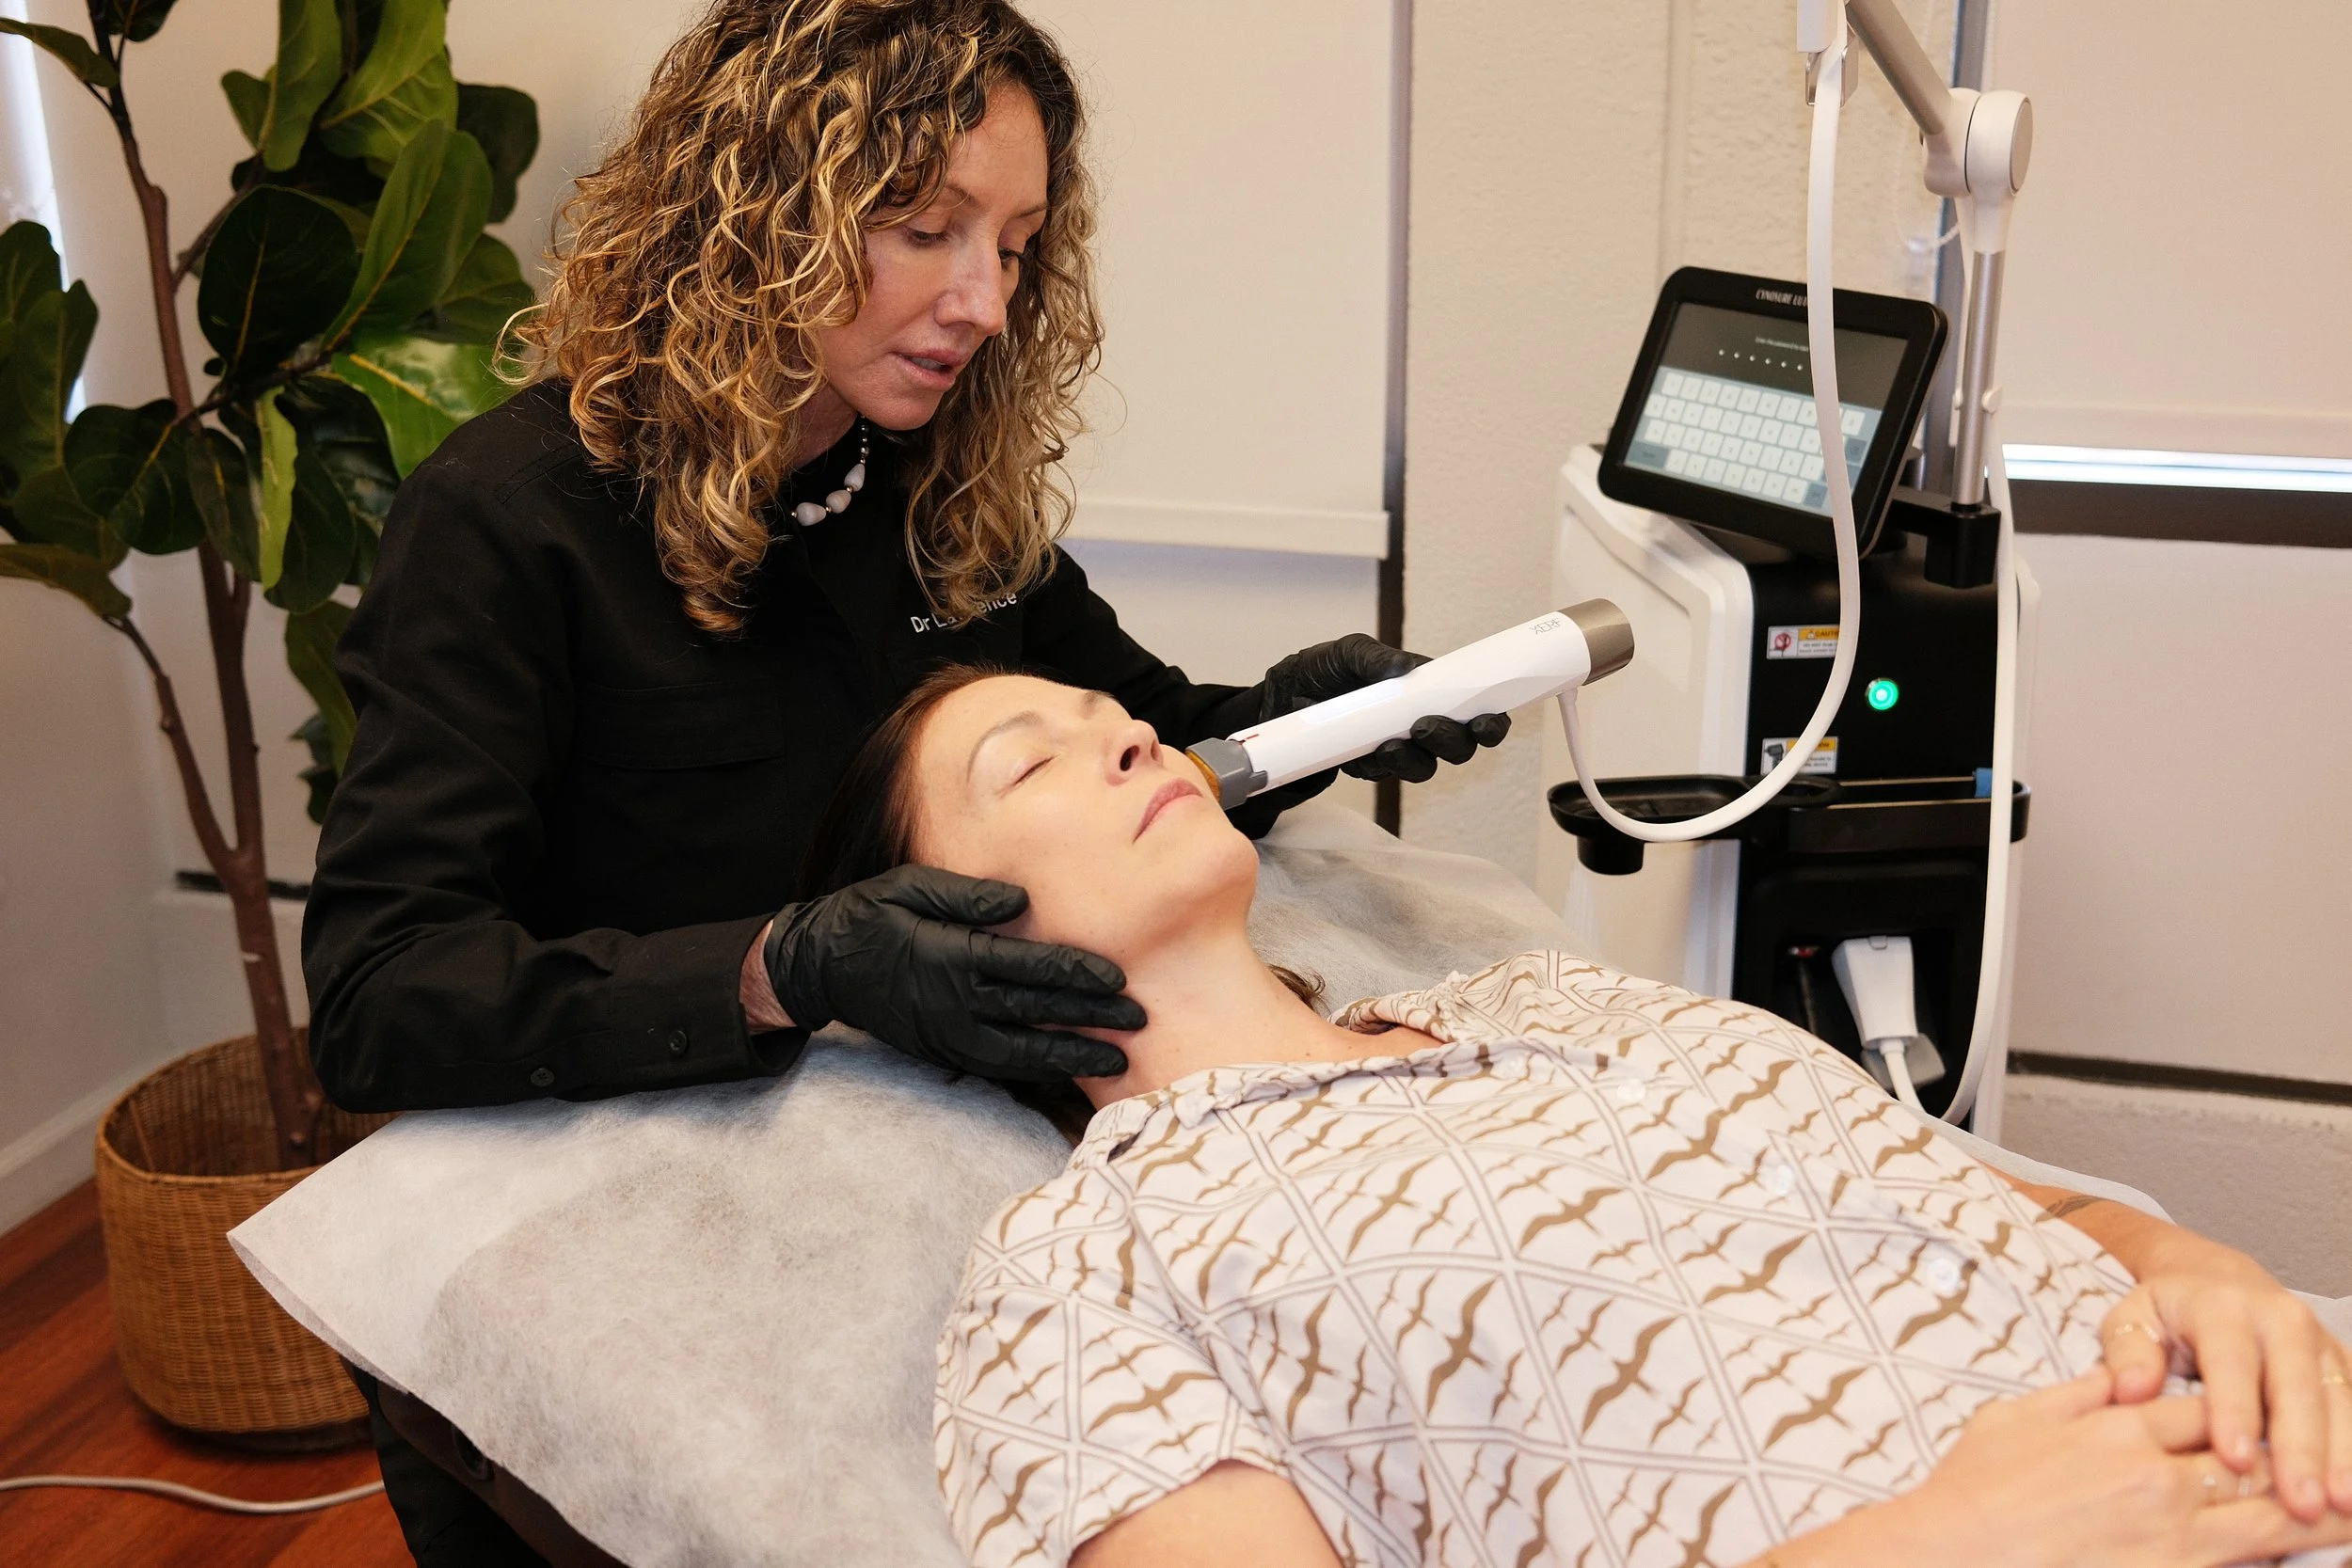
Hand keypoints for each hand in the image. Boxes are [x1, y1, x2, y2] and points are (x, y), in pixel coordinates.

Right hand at [761, 865, 1139, 1081]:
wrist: (818, 966)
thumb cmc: (867, 914)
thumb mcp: (907, 886)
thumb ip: (964, 895)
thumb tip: (1020, 903)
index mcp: (951, 955)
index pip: (1031, 968)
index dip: (1079, 974)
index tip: (1118, 978)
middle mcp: (953, 1001)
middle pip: (1038, 1013)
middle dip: (1093, 1019)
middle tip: (1139, 1022)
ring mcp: (947, 1034)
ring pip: (1022, 1053)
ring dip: (1072, 1057)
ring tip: (1116, 1061)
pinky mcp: (940, 1051)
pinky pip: (996, 1068)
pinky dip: (1036, 1072)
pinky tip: (1066, 1069)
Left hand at [1260, 634, 1509, 784]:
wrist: (1273, 703)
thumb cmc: (1316, 672)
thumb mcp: (1345, 652)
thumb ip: (1376, 658)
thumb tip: (1407, 668)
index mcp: (1423, 688)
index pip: (1470, 705)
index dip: (1489, 717)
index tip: (1486, 719)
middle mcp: (1416, 720)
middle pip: (1460, 743)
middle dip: (1455, 740)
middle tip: (1428, 726)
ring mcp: (1395, 747)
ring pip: (1429, 765)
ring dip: (1419, 756)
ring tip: (1396, 742)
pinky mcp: (1370, 767)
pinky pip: (1390, 774)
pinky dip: (1388, 765)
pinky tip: (1376, 752)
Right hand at [1861, 1369, 2351, 1567]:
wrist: (1954, 1551)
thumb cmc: (1974, 1489)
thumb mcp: (2015, 1417)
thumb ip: (2075, 1394)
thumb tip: (2114, 1377)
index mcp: (2120, 1426)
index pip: (2206, 1406)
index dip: (2241, 1409)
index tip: (2263, 1414)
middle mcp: (2159, 1475)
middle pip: (2253, 1457)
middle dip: (2300, 1455)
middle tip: (2339, 1462)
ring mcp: (2174, 1535)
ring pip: (2270, 1516)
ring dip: (2317, 1512)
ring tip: (2348, 1511)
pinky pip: (2246, 1567)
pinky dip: (2281, 1561)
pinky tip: (2308, 1558)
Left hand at [2095, 1224, 2351, 1522]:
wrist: (2215, 1281)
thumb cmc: (2167, 1313)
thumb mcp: (2132, 1318)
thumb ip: (2128, 1352)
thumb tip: (2131, 1390)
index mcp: (2223, 1306)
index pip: (2230, 1362)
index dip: (2234, 1411)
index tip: (2234, 1459)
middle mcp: (2282, 1319)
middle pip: (2296, 1387)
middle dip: (2301, 1449)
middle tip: (2300, 1503)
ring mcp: (2320, 1343)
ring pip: (2338, 1401)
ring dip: (2341, 1457)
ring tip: (2339, 1508)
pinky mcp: (2341, 1366)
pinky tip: (2350, 1494)